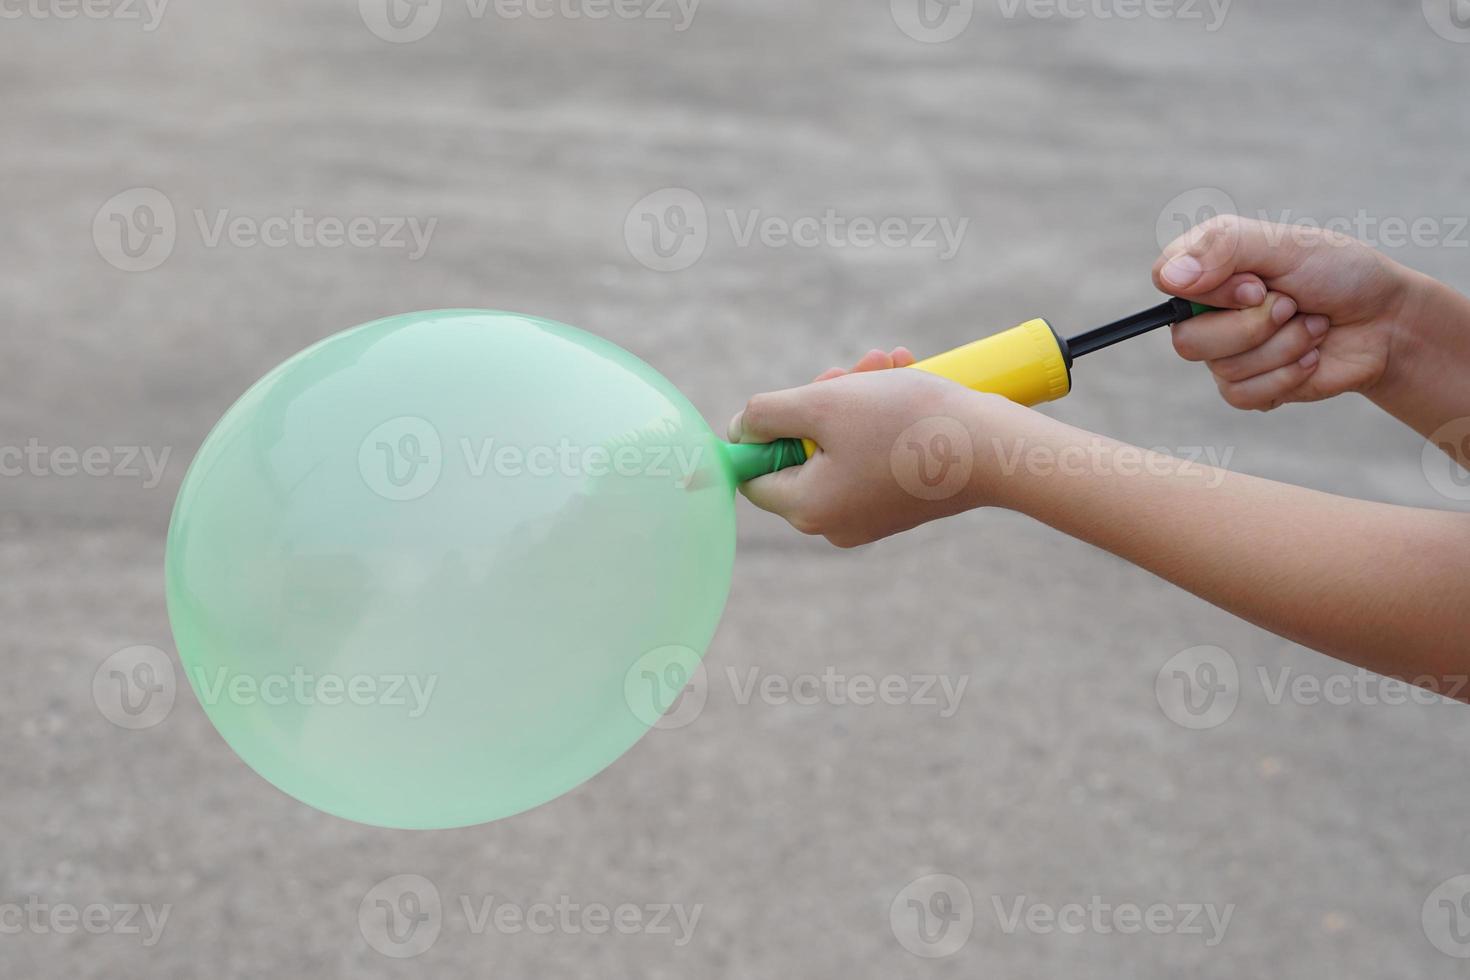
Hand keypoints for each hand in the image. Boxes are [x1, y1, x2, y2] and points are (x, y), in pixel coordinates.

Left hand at [728, 353, 1037, 547]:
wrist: (996, 449)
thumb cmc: (906, 423)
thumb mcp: (821, 403)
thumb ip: (766, 413)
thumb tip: (739, 428)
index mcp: (806, 510)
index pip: (755, 470)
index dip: (765, 427)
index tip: (798, 394)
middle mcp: (834, 523)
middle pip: (801, 450)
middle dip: (825, 397)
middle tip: (853, 367)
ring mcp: (869, 515)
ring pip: (841, 443)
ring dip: (858, 396)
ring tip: (890, 362)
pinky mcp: (901, 501)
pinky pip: (873, 452)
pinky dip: (883, 414)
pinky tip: (907, 377)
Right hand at [1153, 214, 1412, 410]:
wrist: (1386, 322)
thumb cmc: (1340, 274)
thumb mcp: (1286, 244)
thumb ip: (1225, 248)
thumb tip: (1168, 278)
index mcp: (1210, 268)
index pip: (1166, 281)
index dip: (1211, 292)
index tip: (1257, 285)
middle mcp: (1208, 312)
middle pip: (1187, 340)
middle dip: (1253, 326)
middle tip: (1292, 305)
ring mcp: (1224, 353)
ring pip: (1222, 368)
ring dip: (1282, 347)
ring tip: (1312, 327)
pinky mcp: (1245, 387)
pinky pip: (1241, 395)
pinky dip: (1286, 375)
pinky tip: (1309, 358)